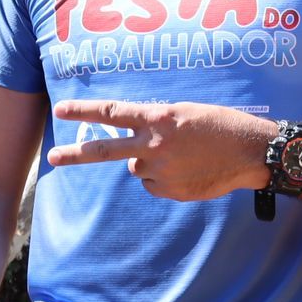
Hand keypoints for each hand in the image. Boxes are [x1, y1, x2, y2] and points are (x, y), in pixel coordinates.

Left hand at [48, 99, 270, 199]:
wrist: (250, 151)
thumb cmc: (220, 125)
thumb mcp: (184, 113)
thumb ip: (155, 126)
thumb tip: (134, 149)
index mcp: (158, 118)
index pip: (112, 113)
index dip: (84, 111)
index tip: (61, 110)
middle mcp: (154, 145)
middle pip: (105, 150)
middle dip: (75, 154)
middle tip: (51, 158)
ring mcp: (160, 171)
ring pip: (137, 168)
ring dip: (151, 163)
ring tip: (183, 156)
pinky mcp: (170, 191)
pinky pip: (154, 184)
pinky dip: (165, 179)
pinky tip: (188, 170)